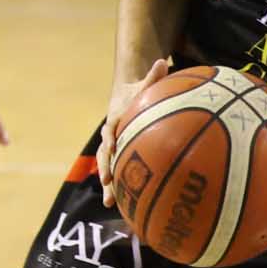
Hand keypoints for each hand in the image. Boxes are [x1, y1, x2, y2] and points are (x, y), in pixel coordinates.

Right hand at [100, 57, 173, 201]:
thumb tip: (162, 61)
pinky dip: (120, 189)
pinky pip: (118, 173)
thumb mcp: (144, 84)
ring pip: (108, 168)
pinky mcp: (119, 156)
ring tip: (110, 203)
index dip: (110, 139)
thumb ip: (153, 76)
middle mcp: (111, 136)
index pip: (110, 130)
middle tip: (106, 183)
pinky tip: (124, 207)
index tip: (112, 147)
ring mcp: (113, 148)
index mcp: (115, 120)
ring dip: (108, 185)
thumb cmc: (137, 93)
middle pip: (104, 155)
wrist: (125, 98)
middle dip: (104, 170)